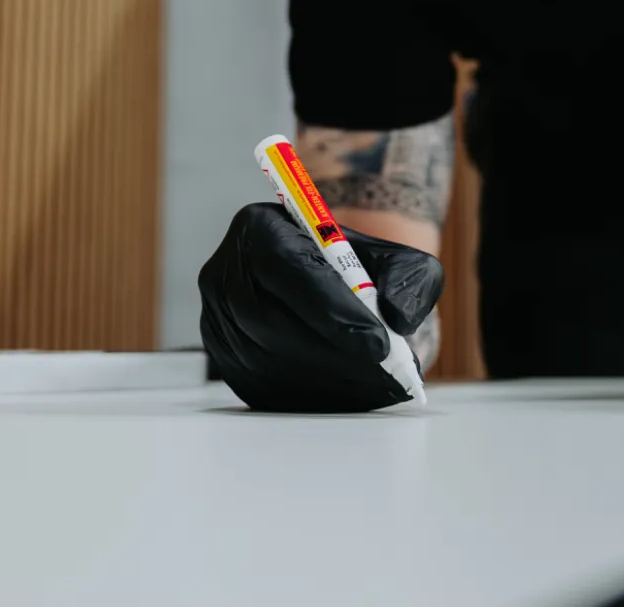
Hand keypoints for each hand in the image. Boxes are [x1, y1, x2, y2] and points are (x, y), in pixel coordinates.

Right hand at [198, 202, 444, 412]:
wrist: (317, 279)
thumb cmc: (350, 266)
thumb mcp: (389, 255)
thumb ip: (407, 276)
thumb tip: (398, 317)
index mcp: (259, 228)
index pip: (287, 268)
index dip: (333, 310)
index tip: (379, 344)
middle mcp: (225, 273)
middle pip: (272, 321)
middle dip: (336, 354)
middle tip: (387, 376)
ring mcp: (217, 320)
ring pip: (268, 360)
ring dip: (329, 380)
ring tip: (380, 387)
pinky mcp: (222, 358)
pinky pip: (263, 387)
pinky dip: (313, 396)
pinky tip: (353, 393)